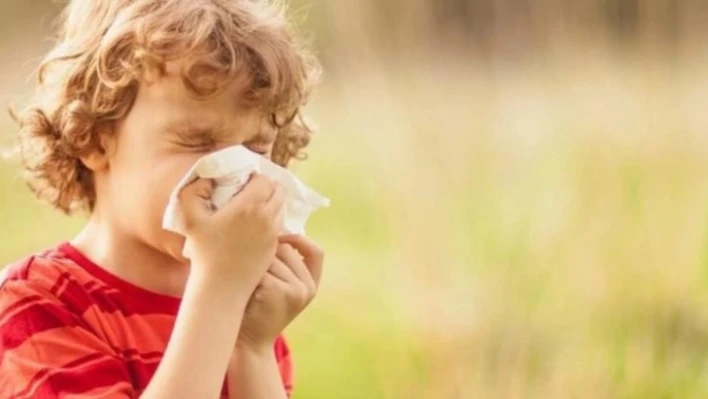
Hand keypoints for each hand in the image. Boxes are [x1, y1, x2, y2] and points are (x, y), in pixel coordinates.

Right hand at [178, 174, 284, 294]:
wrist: (221, 287)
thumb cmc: (204, 252)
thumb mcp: (190, 218)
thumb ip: (193, 191)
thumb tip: (206, 178)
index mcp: (249, 206)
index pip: (265, 179)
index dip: (255, 177)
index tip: (242, 182)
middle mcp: (266, 217)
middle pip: (278, 191)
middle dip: (267, 188)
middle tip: (250, 191)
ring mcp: (273, 233)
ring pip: (280, 208)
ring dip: (271, 203)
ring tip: (252, 208)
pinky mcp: (274, 247)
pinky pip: (278, 225)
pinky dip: (271, 220)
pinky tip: (254, 226)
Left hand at [237, 234, 324, 350]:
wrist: (248, 342)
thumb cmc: (258, 309)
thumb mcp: (280, 287)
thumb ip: (285, 264)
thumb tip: (274, 227)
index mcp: (312, 284)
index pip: (317, 252)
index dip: (300, 239)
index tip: (280, 236)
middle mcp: (308, 287)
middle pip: (286, 248)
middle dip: (266, 252)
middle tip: (250, 271)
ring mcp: (295, 290)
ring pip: (271, 256)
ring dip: (254, 264)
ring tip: (247, 282)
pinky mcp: (278, 290)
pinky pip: (260, 267)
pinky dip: (248, 274)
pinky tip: (244, 288)